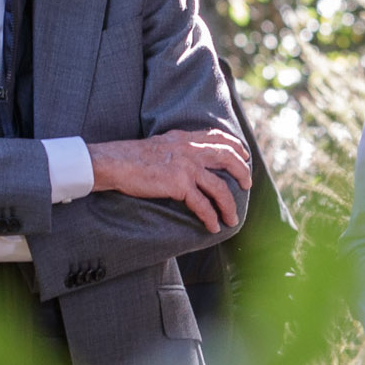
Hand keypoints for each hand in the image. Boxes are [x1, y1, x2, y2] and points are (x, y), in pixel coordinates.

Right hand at [90, 127, 252, 231]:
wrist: (115, 162)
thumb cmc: (131, 157)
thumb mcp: (160, 143)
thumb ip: (177, 146)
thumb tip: (185, 157)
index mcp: (185, 138)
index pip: (218, 137)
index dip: (235, 146)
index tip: (244, 155)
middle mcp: (190, 150)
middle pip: (228, 158)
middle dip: (242, 172)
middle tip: (248, 184)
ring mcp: (187, 167)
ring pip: (220, 187)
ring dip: (229, 205)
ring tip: (233, 218)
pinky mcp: (179, 185)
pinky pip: (203, 205)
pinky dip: (211, 217)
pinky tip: (214, 226)